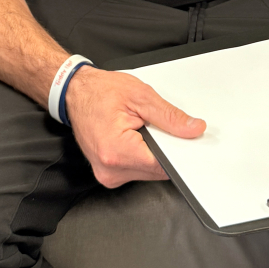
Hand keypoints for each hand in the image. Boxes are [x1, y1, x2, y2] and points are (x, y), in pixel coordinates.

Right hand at [65, 66, 205, 187]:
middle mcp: (110, 170)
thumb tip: (193, 129)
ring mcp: (108, 176)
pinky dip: (141, 155)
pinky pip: (136, 170)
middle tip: (154, 125)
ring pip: (148, 172)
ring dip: (151, 153)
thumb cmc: (100, 91)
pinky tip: (133, 137)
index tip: (185, 141)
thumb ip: (170, 117)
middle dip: (163, 150)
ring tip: (139, 128)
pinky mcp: (108, 175)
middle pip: (156, 170)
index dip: (178, 152)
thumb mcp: (141, 96)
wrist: (75, 92)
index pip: (163, 165)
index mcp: (117, 152)